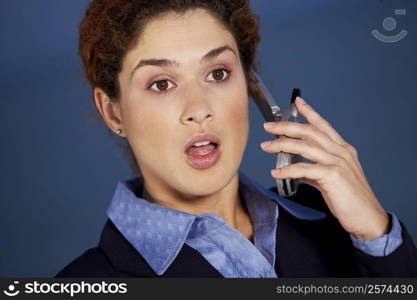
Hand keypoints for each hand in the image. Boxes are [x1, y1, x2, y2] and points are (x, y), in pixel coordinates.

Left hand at [260, 97, 389, 239]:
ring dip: (282, 145)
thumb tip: (295, 170)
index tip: (297, 102)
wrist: (366, 217)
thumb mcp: (331, 180)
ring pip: (305, 146)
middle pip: (310, 132)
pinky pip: (304, 169)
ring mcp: (338, 162)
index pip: (323, 125)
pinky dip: (288, 170)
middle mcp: (341, 152)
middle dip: (287, 126)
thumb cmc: (349, 199)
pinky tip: (276, 172)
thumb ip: (313, 172)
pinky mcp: (333, 175)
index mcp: (342, 149)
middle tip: (269, 126)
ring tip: (266, 146)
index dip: (309, 112)